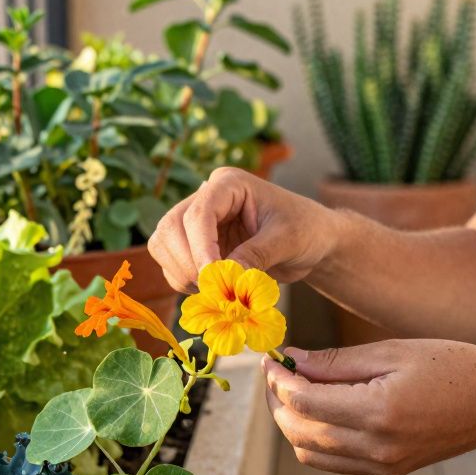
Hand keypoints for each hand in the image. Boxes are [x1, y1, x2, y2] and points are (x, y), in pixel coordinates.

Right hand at [147, 167, 339, 290]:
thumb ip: (256, 256)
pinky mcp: (194, 247)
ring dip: (184, 275)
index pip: (199, 213)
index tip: (214, 278)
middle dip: (189, 264)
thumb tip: (225, 278)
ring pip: (164, 246)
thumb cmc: (305, 230)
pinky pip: (173, 266)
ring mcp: (196, 223)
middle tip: (216, 290)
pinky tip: (215, 290)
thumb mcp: (287, 240)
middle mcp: (206, 198)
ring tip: (218, 291)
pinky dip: (187, 284)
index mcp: (229, 184)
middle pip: (171, 228)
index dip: (201, 248)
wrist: (311, 241)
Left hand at [263, 340, 475, 474]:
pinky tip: (317, 409)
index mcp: (379, 412)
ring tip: (291, 390)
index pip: (305, 402)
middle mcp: (377, 448)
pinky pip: (332, 462)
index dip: (279, 380)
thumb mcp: (393, 351)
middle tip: (275, 373)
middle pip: (300, 431)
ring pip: (309, 454)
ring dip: (291, 423)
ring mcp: (382, 466)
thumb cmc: (453, 365)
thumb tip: (290, 360)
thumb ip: (336, 361)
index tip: (272, 358)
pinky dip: (314, 439)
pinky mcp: (387, 473)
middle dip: (277, 402)